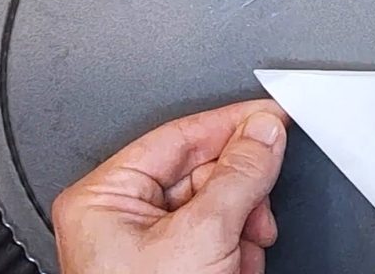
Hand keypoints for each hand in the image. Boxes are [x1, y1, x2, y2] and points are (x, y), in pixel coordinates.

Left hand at [53, 100, 288, 273]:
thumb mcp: (203, 236)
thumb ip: (238, 175)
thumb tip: (263, 132)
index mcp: (104, 198)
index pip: (178, 136)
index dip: (229, 123)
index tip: (269, 115)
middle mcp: (120, 217)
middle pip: (201, 171)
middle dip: (239, 192)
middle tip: (260, 203)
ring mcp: (147, 247)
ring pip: (217, 205)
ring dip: (244, 226)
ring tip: (243, 251)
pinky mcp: (175, 268)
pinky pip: (219, 236)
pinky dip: (239, 251)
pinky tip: (238, 269)